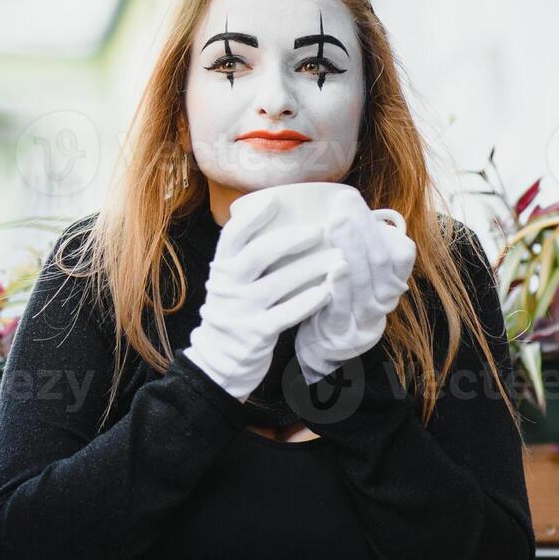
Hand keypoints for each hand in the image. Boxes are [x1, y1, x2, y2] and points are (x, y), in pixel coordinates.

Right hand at [183, 195, 345, 401]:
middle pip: (258, 254)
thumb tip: (281, 222)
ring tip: (339, 257)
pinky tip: (329, 291)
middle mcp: (227, 286)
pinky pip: (287, 313)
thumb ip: (246, 258)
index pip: (233, 234)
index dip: (253, 215)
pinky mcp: (256, 333)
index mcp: (221, 268)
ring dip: (312, 267)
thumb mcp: (230, 282)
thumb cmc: (234, 311)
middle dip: (291, 238)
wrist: (219, 360)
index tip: (276, 199)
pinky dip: (309, 301)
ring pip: (279, 282)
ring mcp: (241, 310)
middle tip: (320, 229)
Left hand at [294, 192, 416, 384]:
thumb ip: (357, 246)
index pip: (400, 252)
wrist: (318, 350)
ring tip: (335, 222)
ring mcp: (366, 320)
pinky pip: (344, 307)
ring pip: (366, 281)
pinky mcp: (343, 334)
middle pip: (381, 261)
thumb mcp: (353, 274)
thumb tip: (343, 198)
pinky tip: (334, 265)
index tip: (349, 197)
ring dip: (352, 248)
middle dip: (363, 229)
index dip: (376, 225)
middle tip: (342, 202)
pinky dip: (340, 285)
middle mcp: (385, 300)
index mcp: (391, 283)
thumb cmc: (332, 300)